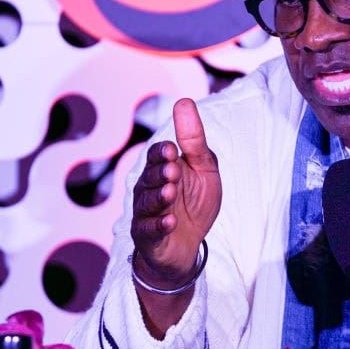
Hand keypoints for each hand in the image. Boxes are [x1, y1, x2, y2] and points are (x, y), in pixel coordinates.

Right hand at [131, 98, 221, 287]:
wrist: (189, 246)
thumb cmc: (194, 203)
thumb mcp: (203, 169)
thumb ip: (194, 140)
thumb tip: (184, 102)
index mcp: (162, 169)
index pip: (156, 155)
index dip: (161, 153)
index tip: (171, 150)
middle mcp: (149, 189)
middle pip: (149, 177)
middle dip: (160, 173)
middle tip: (172, 171)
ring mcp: (146, 213)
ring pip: (147, 203)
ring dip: (159, 197)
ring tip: (171, 192)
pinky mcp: (147, 237)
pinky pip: (149, 230)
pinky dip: (159, 226)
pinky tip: (170, 222)